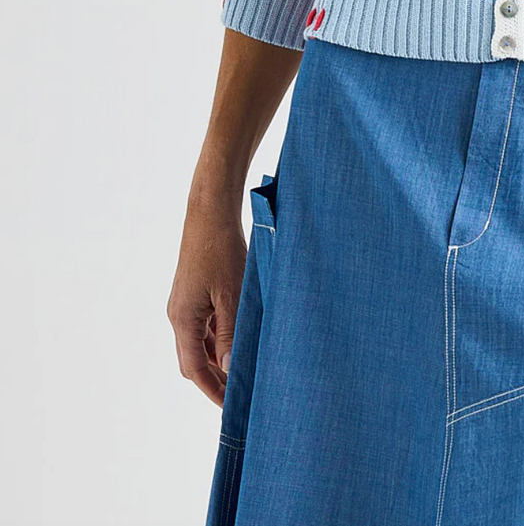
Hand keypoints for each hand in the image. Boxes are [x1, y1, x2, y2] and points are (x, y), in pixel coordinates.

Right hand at [166, 198, 247, 406]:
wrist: (210, 212)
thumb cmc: (221, 250)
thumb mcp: (232, 294)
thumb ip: (230, 333)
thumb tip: (228, 368)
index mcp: (184, 319)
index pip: (194, 369)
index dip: (213, 391)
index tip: (231, 408)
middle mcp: (179, 315)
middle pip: (194, 360)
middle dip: (216, 379)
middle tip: (242, 394)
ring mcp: (184, 304)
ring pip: (200, 343)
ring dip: (218, 358)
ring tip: (245, 371)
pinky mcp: (192, 293)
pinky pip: (204, 325)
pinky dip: (219, 338)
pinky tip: (239, 339)